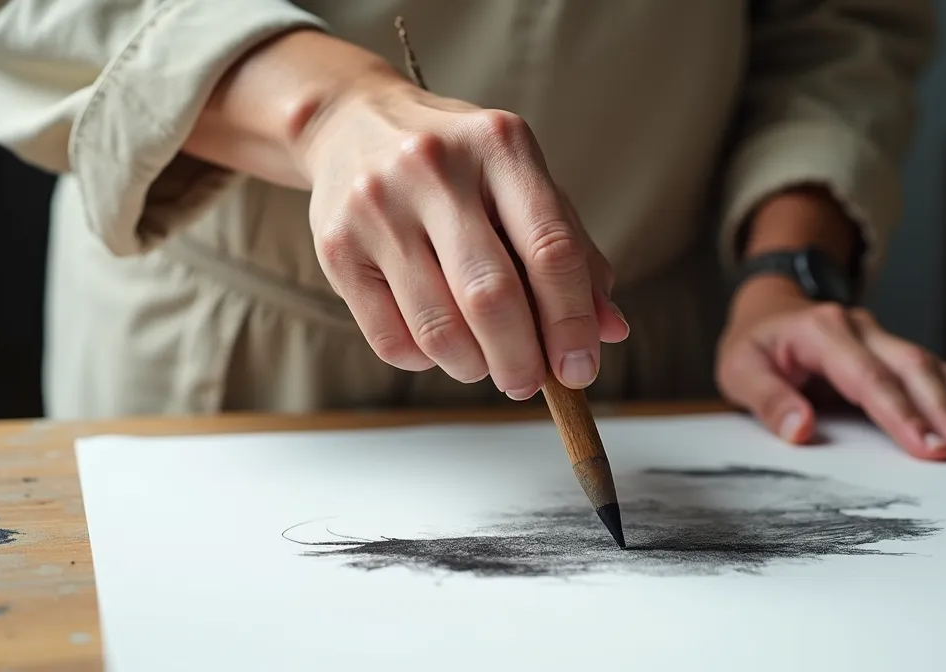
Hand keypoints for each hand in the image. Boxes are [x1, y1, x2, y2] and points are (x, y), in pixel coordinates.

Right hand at [297, 69, 628, 398]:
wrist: (352, 122)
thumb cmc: (458, 163)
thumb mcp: (521, 182)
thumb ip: (572, 251)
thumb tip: (610, 330)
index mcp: (499, 145)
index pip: (551, 249)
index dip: (572, 322)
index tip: (580, 368)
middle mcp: (435, 169)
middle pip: (492, 296)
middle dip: (522, 359)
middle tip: (530, 383)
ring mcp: (377, 206)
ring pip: (439, 328)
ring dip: (474, 366)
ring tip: (485, 364)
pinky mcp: (335, 246)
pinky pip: (391, 339)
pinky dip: (426, 360)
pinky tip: (437, 343)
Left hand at [716, 278, 945, 458]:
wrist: (768, 310)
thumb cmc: (753, 346)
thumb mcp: (739, 371)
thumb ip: (768, 399)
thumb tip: (800, 431)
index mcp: (823, 331)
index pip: (868, 376)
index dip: (901, 413)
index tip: (930, 449)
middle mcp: (864, 329)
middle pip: (915, 369)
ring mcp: (888, 339)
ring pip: (938, 370)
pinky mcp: (901, 355)